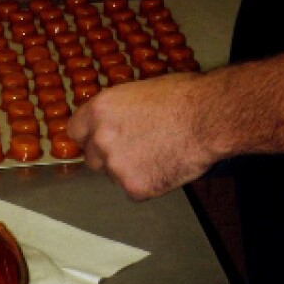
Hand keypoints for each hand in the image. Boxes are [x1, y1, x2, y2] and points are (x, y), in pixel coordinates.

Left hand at [67, 73, 219, 199]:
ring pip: (114, 176)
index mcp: (99, 111)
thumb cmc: (183, 97)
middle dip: (108, 157)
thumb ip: (118, 112)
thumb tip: (115, 123)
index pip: (74, 132)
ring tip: (159, 154)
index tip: (97, 140)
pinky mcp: (134, 188)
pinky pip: (134, 191)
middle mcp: (101, 140)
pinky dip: (148, 184)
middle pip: (92, 159)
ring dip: (129, 171)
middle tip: (135, 149)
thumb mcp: (139, 92)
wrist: (208, 118)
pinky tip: (166, 167)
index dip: (89, 137)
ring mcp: (116, 167)